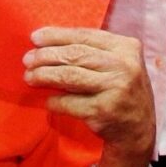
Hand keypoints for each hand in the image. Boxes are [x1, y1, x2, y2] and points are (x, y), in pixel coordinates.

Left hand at [23, 27, 154, 156]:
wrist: (137, 130)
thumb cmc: (121, 90)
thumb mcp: (117, 64)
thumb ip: (93, 52)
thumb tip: (48, 43)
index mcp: (126, 47)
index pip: (85, 36)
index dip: (57, 36)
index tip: (35, 38)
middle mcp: (123, 66)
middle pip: (75, 55)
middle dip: (46, 55)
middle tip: (27, 59)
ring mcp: (115, 88)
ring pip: (69, 76)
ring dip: (44, 75)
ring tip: (29, 76)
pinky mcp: (103, 111)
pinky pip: (69, 102)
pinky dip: (54, 101)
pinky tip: (48, 100)